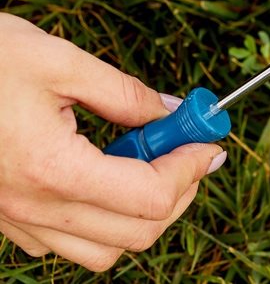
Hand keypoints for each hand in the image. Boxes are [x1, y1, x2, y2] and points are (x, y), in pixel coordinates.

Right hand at [0, 14, 226, 270]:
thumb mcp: (59, 61)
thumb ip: (125, 93)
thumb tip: (175, 112)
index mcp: (52, 169)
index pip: (151, 197)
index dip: (191, 167)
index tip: (209, 139)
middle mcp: (33, 209)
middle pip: (137, 233)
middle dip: (178, 191)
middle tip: (187, 148)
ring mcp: (15, 221)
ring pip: (104, 249)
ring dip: (142, 211)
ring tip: (145, 159)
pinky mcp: (4, 218)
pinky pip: (68, 242)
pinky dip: (103, 218)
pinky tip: (103, 171)